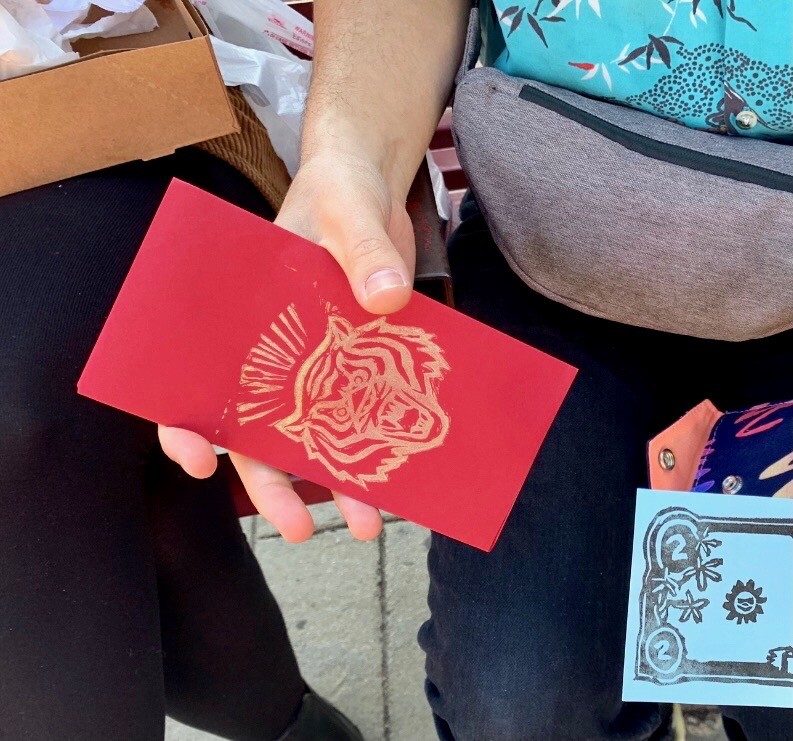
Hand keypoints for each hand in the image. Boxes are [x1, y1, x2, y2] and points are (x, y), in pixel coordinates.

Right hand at [158, 152, 415, 541]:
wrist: (372, 188)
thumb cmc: (338, 193)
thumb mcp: (346, 209)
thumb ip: (360, 248)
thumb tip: (384, 301)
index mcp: (244, 319)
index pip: (197, 380)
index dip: (187, 425)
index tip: (199, 458)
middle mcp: (275, 354)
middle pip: (260, 432)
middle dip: (276, 485)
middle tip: (300, 529)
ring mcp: (319, 364)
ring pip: (316, 437)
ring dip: (337, 481)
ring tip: (372, 523)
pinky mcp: (359, 363)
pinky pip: (362, 414)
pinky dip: (378, 447)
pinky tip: (403, 479)